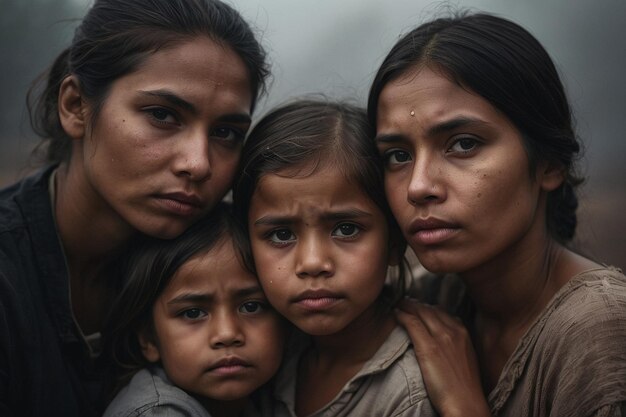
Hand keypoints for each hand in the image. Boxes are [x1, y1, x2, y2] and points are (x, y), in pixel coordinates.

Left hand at [395, 299, 490, 416]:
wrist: (466, 403)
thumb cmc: (464, 387)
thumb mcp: (466, 358)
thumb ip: (456, 344)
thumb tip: (443, 339)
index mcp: (464, 332)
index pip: (443, 312)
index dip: (428, 308)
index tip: (419, 307)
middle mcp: (453, 331)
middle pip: (430, 309)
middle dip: (416, 304)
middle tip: (404, 301)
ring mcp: (441, 338)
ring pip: (421, 312)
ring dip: (407, 306)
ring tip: (398, 304)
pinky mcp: (428, 348)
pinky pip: (412, 324)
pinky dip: (402, 315)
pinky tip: (395, 313)